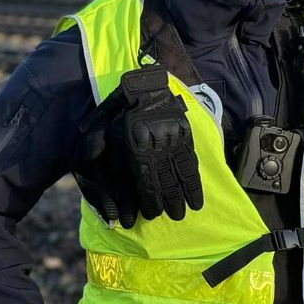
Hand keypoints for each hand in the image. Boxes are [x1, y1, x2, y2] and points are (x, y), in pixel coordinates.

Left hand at [115, 76, 203, 222]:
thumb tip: (115, 186)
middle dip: (171, 200)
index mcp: (136, 143)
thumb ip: (109, 162)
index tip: (153, 214)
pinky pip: (191, 158)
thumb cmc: (120, 116)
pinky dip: (194, 176)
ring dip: (187, 191)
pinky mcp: (186, 132)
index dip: (150, 198)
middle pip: (166, 177)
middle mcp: (158, 141)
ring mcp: (174, 136)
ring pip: (182, 169)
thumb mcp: (107, 134)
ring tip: (191, 209)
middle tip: (176, 217)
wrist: (144, 87)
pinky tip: (197, 190)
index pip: (146, 178)